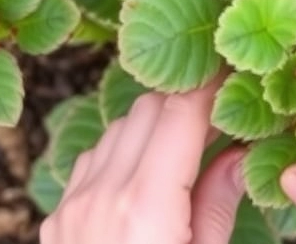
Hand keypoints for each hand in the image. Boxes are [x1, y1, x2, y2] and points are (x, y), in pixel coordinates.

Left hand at [40, 79, 245, 243]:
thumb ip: (218, 206)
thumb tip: (239, 156)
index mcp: (147, 204)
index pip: (181, 113)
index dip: (211, 85)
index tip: (235, 75)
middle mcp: (103, 194)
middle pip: (147, 109)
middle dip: (185, 102)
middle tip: (220, 117)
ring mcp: (73, 205)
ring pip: (116, 129)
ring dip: (152, 127)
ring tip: (185, 149)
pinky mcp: (57, 219)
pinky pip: (90, 162)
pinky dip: (120, 154)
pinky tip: (144, 177)